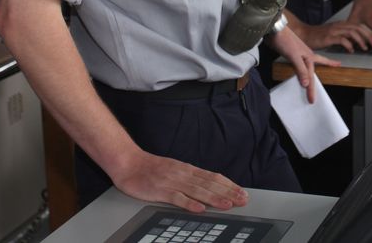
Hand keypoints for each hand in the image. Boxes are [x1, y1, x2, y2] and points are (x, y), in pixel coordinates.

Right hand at [111, 148, 248, 212]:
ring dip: (214, 198)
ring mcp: (172, 181)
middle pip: (209, 184)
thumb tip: (209, 187)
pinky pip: (176, 198)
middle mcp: (183, 174)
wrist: (128, 162)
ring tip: (228, 205)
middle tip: (243, 200)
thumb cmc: (151, 168)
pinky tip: (199, 208)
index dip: (229, 185)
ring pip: (197, 190)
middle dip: (228, 193)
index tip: (242, 193)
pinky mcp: (160, 190)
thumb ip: (191, 178)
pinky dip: (189, 203)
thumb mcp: (175, 170)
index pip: (213, 177)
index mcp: (187, 170)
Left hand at [265, 26, 339, 102]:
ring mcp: (299, 55)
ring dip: (310, 75)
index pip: (311, 77)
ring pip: (306, 69)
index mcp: (309, 57)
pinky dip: (300, 71)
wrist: (274, 29)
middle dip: (315, 83)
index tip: (312, 99)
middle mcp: (306, 56)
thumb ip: (300, 69)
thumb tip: (306, 83)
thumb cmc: (285, 40)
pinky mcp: (291, 54)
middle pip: (313, 72)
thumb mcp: (294, 55)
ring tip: (313, 82)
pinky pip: (298, 66)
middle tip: (315, 95)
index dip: (311, 89)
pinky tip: (298, 72)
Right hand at [290, 16, 371, 52]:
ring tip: (364, 47)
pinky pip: (342, 39)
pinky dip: (349, 45)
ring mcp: (333, 31)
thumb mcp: (333, 35)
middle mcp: (338, 26)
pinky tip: (351, 50)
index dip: (367, 32)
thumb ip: (344, 37)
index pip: (357, 25)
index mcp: (340, 25)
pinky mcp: (328, 37)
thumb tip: (355, 42)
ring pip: (351, 32)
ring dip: (360, 40)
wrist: (304, 34)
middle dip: (367, 35)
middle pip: (357, 27)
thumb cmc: (318, 36)